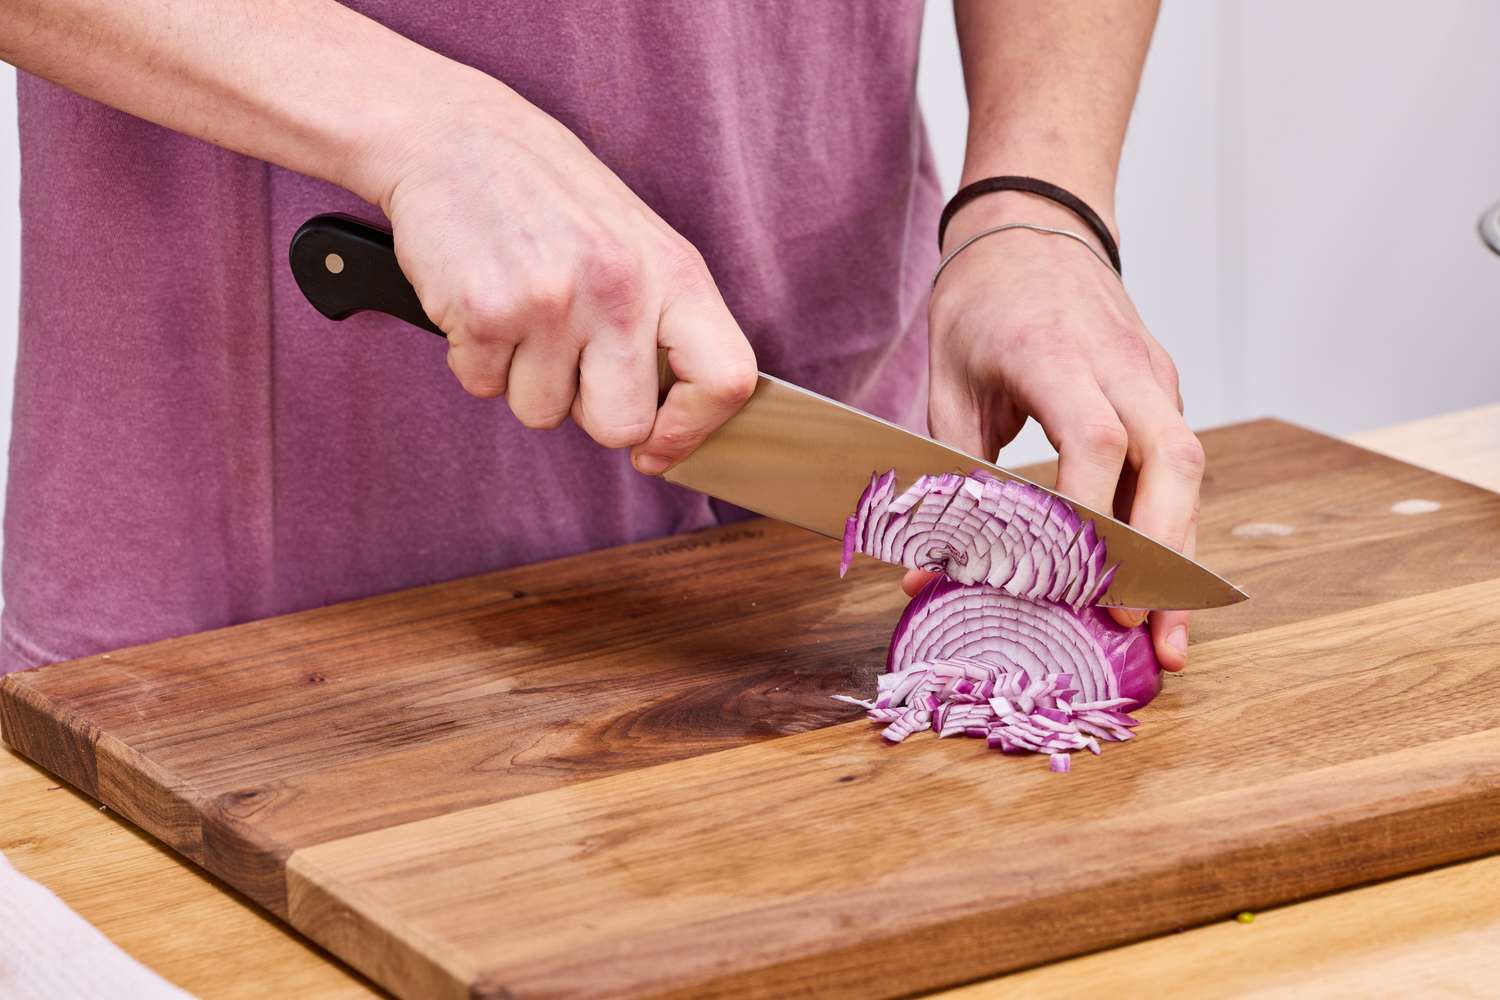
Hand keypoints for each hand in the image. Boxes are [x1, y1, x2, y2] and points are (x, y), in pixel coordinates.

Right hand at [359, 75, 756, 473]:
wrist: (452, 134)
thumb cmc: (547, 196)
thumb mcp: (634, 243)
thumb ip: (661, 323)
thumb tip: (666, 429)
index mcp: (674, 270)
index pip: (726, 379)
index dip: (694, 429)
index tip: (659, 446)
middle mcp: (622, 288)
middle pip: (622, 425)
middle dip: (587, 411)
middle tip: (565, 356)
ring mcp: (553, 302)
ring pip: (542, 413)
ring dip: (522, 379)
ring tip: (519, 311)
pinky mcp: (486, 313)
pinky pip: (483, 387)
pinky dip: (474, 358)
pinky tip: (481, 300)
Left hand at [913, 192, 1203, 671]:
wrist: (1034, 223)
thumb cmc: (981, 302)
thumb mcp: (945, 381)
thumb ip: (945, 476)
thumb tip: (929, 574)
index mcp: (1056, 354)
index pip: (1098, 440)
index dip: (1094, 516)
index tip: (1079, 584)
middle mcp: (1121, 364)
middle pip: (1172, 461)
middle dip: (1161, 555)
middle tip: (1144, 633)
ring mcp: (1153, 374)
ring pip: (1189, 468)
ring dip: (1181, 555)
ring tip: (1168, 637)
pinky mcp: (1163, 388)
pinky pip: (1179, 463)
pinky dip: (1172, 526)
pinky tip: (1156, 585)